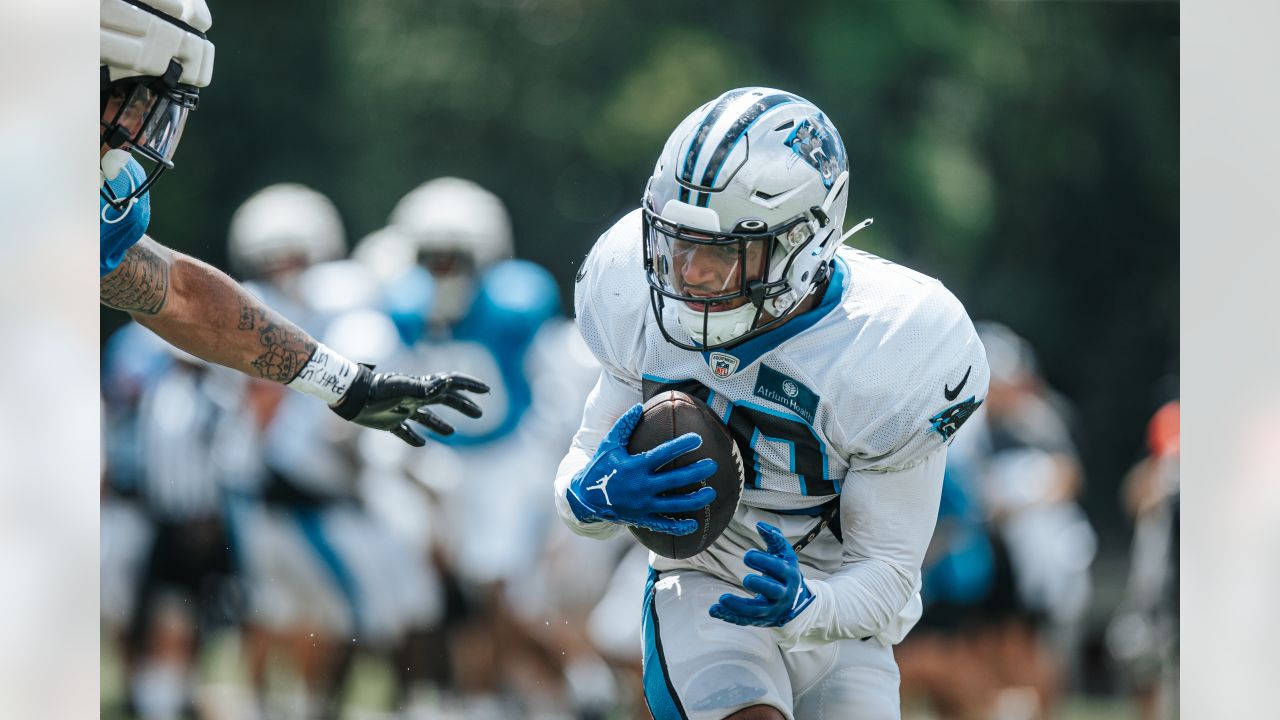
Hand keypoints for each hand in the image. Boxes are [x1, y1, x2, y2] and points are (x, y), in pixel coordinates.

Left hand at [330, 364, 489, 446]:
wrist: (352, 398)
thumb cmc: (377, 392)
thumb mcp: (402, 389)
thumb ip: (423, 388)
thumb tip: (446, 384)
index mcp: (422, 389)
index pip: (452, 384)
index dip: (470, 386)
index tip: (486, 391)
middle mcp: (415, 398)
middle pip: (445, 401)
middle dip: (463, 406)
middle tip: (479, 414)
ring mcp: (402, 410)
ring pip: (427, 417)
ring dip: (441, 423)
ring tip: (452, 432)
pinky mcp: (389, 423)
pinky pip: (405, 432)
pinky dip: (414, 438)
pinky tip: (421, 444)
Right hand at [566, 403, 717, 535]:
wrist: (585, 499)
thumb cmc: (601, 467)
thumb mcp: (609, 445)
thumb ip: (624, 425)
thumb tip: (639, 406)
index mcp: (634, 466)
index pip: (662, 454)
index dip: (680, 446)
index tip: (697, 439)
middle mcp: (641, 486)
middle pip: (674, 480)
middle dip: (696, 472)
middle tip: (713, 465)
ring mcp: (643, 505)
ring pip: (675, 504)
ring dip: (695, 500)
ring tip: (712, 493)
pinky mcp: (642, 519)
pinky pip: (663, 525)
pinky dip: (679, 527)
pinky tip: (694, 525)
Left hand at [709, 522, 814, 627]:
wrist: (796, 603)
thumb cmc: (785, 572)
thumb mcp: (784, 555)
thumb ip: (774, 538)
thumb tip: (759, 524)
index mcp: (789, 575)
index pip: (779, 569)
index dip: (765, 562)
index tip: (747, 555)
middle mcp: (783, 594)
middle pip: (773, 592)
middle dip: (760, 585)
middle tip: (746, 579)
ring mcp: (772, 609)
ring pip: (756, 611)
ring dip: (739, 606)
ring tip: (723, 599)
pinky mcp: (760, 619)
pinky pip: (744, 620)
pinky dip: (729, 616)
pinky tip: (714, 610)